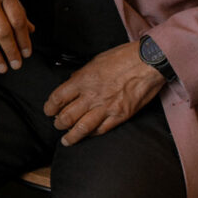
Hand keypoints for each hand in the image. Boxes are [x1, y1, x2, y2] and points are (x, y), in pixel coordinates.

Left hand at [44, 41, 163, 144]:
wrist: (148, 62)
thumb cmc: (123, 58)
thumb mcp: (95, 61)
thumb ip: (82, 75)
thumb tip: (73, 82)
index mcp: (83, 80)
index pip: (58, 98)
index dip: (50, 107)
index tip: (48, 110)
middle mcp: (92, 96)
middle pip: (67, 116)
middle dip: (58, 123)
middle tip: (57, 124)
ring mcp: (106, 107)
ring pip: (82, 128)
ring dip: (71, 136)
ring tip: (66, 140)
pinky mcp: (121, 115)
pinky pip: (102, 129)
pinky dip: (92, 134)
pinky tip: (87, 135)